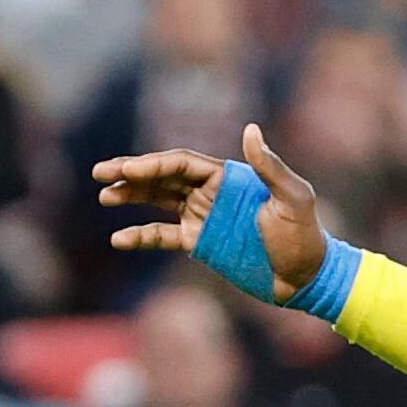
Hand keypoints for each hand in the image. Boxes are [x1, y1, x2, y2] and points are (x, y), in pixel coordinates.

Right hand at [95, 121, 328, 304]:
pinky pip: (163, 235)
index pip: (181, 164)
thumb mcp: (294, 199)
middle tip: (100, 172)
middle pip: (162, 177)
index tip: (126, 169)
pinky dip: (141, 236)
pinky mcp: (200, 243)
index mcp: (228, 177)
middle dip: (130, 173)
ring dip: (130, 196)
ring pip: (157, 201)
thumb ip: (270, 167)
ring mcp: (202, 217)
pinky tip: (119, 238)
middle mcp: (210, 192)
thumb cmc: (305, 236)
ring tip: (105, 196)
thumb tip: (250, 129)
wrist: (307, 277)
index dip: (153, 164)